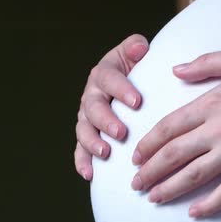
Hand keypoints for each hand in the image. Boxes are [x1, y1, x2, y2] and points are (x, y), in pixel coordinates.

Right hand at [74, 34, 148, 180]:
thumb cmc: (138, 68)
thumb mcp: (137, 53)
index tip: (137, 102)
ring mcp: (87, 116)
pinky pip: (80, 149)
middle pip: (93, 107)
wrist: (131, 83)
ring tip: (105, 153)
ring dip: (92, 142)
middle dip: (106, 120)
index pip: (109, 79)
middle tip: (121, 132)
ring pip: (84, 129)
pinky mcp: (88, 134)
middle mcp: (92, 94)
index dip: (121, 89)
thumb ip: (136, 47)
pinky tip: (89, 174)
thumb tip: (140, 47)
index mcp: (104, 73)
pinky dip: (83, 162)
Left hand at [131, 47, 220, 218]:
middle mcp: (220, 129)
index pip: (169, 127)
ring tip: (154, 199)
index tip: (136, 156)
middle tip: (135, 185)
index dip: (148, 144)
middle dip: (150, 172)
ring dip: (170, 189)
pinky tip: (196, 213)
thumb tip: (176, 69)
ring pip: (195, 175)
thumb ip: (206, 63)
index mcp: (213, 102)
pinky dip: (211, 204)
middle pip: (174, 155)